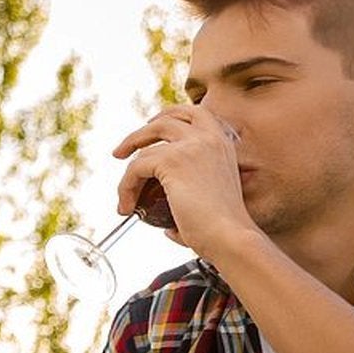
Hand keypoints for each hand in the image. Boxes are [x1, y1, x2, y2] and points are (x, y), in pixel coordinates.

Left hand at [111, 105, 246, 255]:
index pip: (195, 113)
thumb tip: (170, 227)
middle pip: (166, 119)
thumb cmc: (223, 232)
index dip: (170, 116)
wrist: (230, 238)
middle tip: (123, 150)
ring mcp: (190, 146)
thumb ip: (192, 203)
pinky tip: (127, 206)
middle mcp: (209, 138)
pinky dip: (125, 187)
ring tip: (123, 194)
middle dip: (141, 132)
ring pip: (145, 145)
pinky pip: (136, 168)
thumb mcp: (211, 204)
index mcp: (222, 143)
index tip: (152, 126)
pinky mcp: (171, 161)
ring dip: (128, 169)